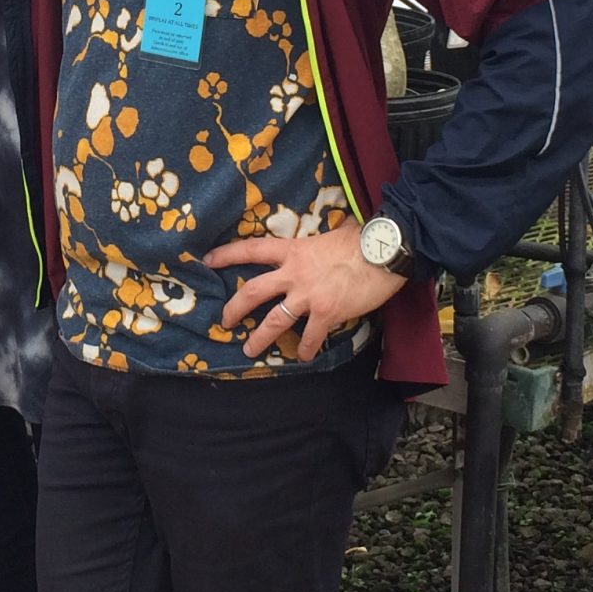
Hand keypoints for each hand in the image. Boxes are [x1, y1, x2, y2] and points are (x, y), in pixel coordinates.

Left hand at [208, 221, 404, 361]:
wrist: (384, 252)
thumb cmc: (361, 240)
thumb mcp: (330, 235)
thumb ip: (317, 244)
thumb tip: (324, 240)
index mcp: (293, 251)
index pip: (252, 250)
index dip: (228, 255)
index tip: (208, 260)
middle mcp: (294, 274)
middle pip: (253, 292)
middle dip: (234, 309)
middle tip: (224, 321)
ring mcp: (308, 295)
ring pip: (274, 321)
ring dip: (259, 339)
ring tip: (249, 350)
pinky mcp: (326, 312)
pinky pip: (310, 337)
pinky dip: (305, 349)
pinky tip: (304, 356)